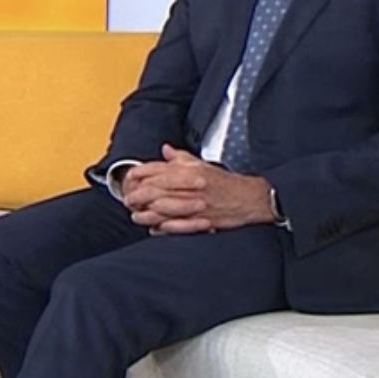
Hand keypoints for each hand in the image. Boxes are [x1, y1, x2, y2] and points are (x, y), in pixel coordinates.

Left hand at [121, 144, 276, 233]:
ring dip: (144, 213)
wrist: (250, 199)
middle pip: (153, 190)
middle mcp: (190, 186)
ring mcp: (193, 205)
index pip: (155, 170)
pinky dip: (160, 227)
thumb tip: (166, 150)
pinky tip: (153, 227)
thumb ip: (181, 158)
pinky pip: (173, 226)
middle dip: (136, 196)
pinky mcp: (198, 221)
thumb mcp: (203, 165)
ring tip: (137, 215)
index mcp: (190, 171)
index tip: (130, 180)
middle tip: (129, 200)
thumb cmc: (226, 183)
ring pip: (159, 209)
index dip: (138, 175)